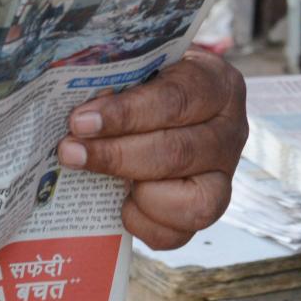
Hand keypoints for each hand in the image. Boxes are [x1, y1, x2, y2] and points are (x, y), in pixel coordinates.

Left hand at [55, 49, 246, 248]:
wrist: (168, 107)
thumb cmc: (150, 81)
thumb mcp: (141, 66)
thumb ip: (119, 80)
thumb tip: (80, 114)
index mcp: (218, 85)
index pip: (176, 99)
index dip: (127, 113)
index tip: (81, 121)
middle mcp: (230, 133)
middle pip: (178, 152)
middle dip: (116, 155)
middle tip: (70, 152)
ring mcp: (224, 177)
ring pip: (191, 200)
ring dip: (135, 193)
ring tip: (96, 178)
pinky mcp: (208, 211)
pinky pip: (180, 234)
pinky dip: (144, 222)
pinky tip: (120, 202)